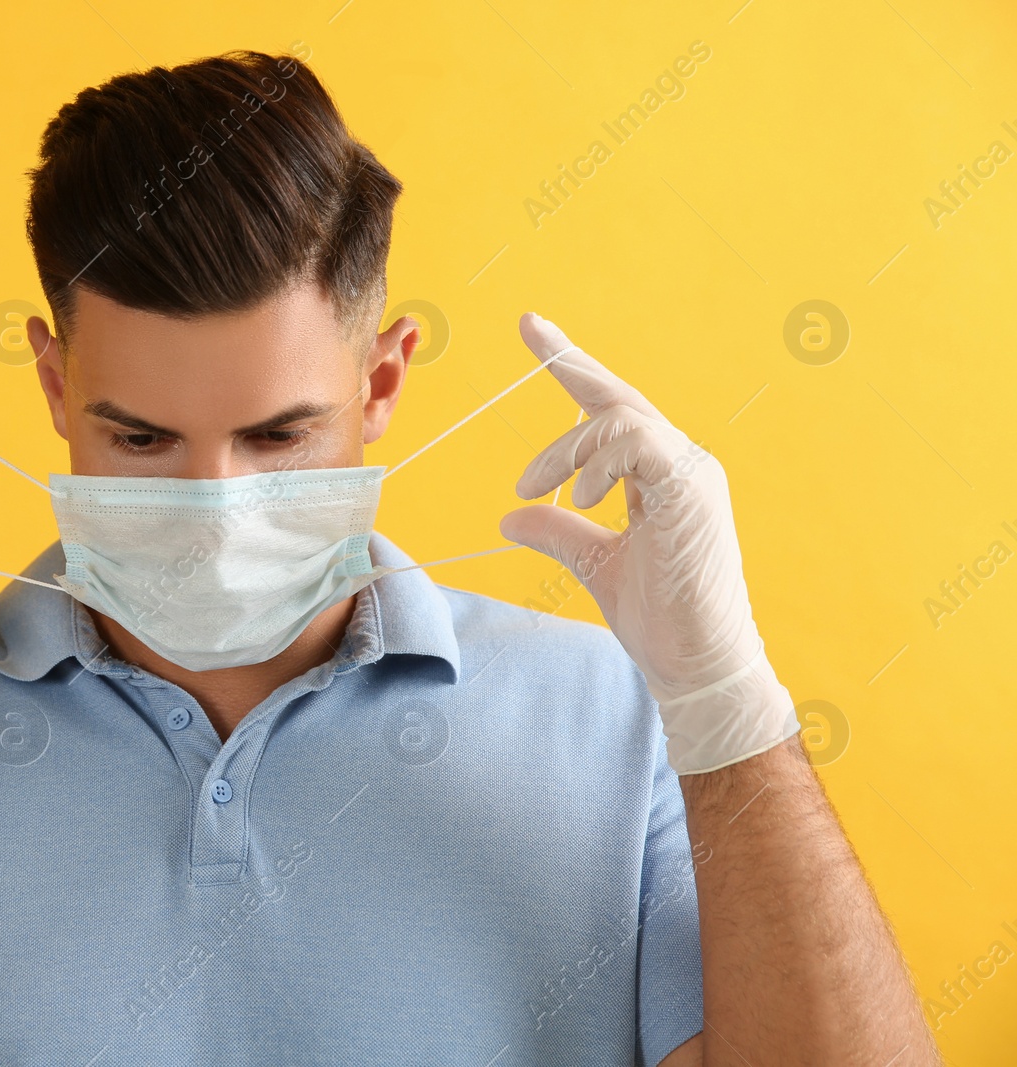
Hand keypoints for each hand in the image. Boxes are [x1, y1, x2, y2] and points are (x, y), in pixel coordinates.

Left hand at [499, 313, 798, 774]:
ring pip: (621, 418)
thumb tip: (514, 512)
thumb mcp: (594, 564)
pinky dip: (598, 461)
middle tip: (526, 336)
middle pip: (618, 398)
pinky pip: (638, 444)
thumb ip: (559, 530)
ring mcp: (692, 473)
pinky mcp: (691, 489)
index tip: (534, 328)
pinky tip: (578, 496)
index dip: (574, 365)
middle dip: (568, 364)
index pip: (614, 409)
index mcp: (662, 475)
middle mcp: (682, 464)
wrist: (696, 666)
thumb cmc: (659, 620)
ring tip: (538, 487)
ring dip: (568, 447)